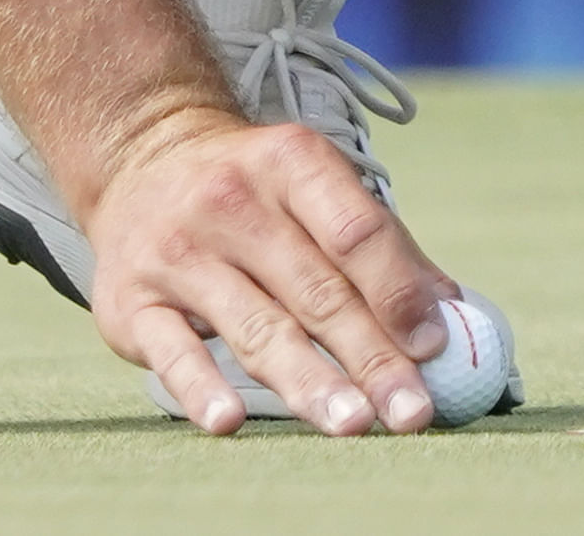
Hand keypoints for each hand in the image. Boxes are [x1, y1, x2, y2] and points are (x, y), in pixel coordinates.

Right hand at [79, 104, 463, 438]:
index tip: (433, 346)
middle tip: (411, 411)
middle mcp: (231, 202)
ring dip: (308, 381)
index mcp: (290, 163)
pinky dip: (200, 387)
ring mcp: (178, 251)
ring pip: (256, 326)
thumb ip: (382, 246)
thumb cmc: (252, 190)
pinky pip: (172, 351)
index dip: (397, 290)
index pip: (354, 231)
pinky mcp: (133, 301)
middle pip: (315, 290)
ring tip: (352, 424)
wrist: (139, 160)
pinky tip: (229, 420)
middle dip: (370, 357)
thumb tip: (451, 314)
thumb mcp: (314, 188)